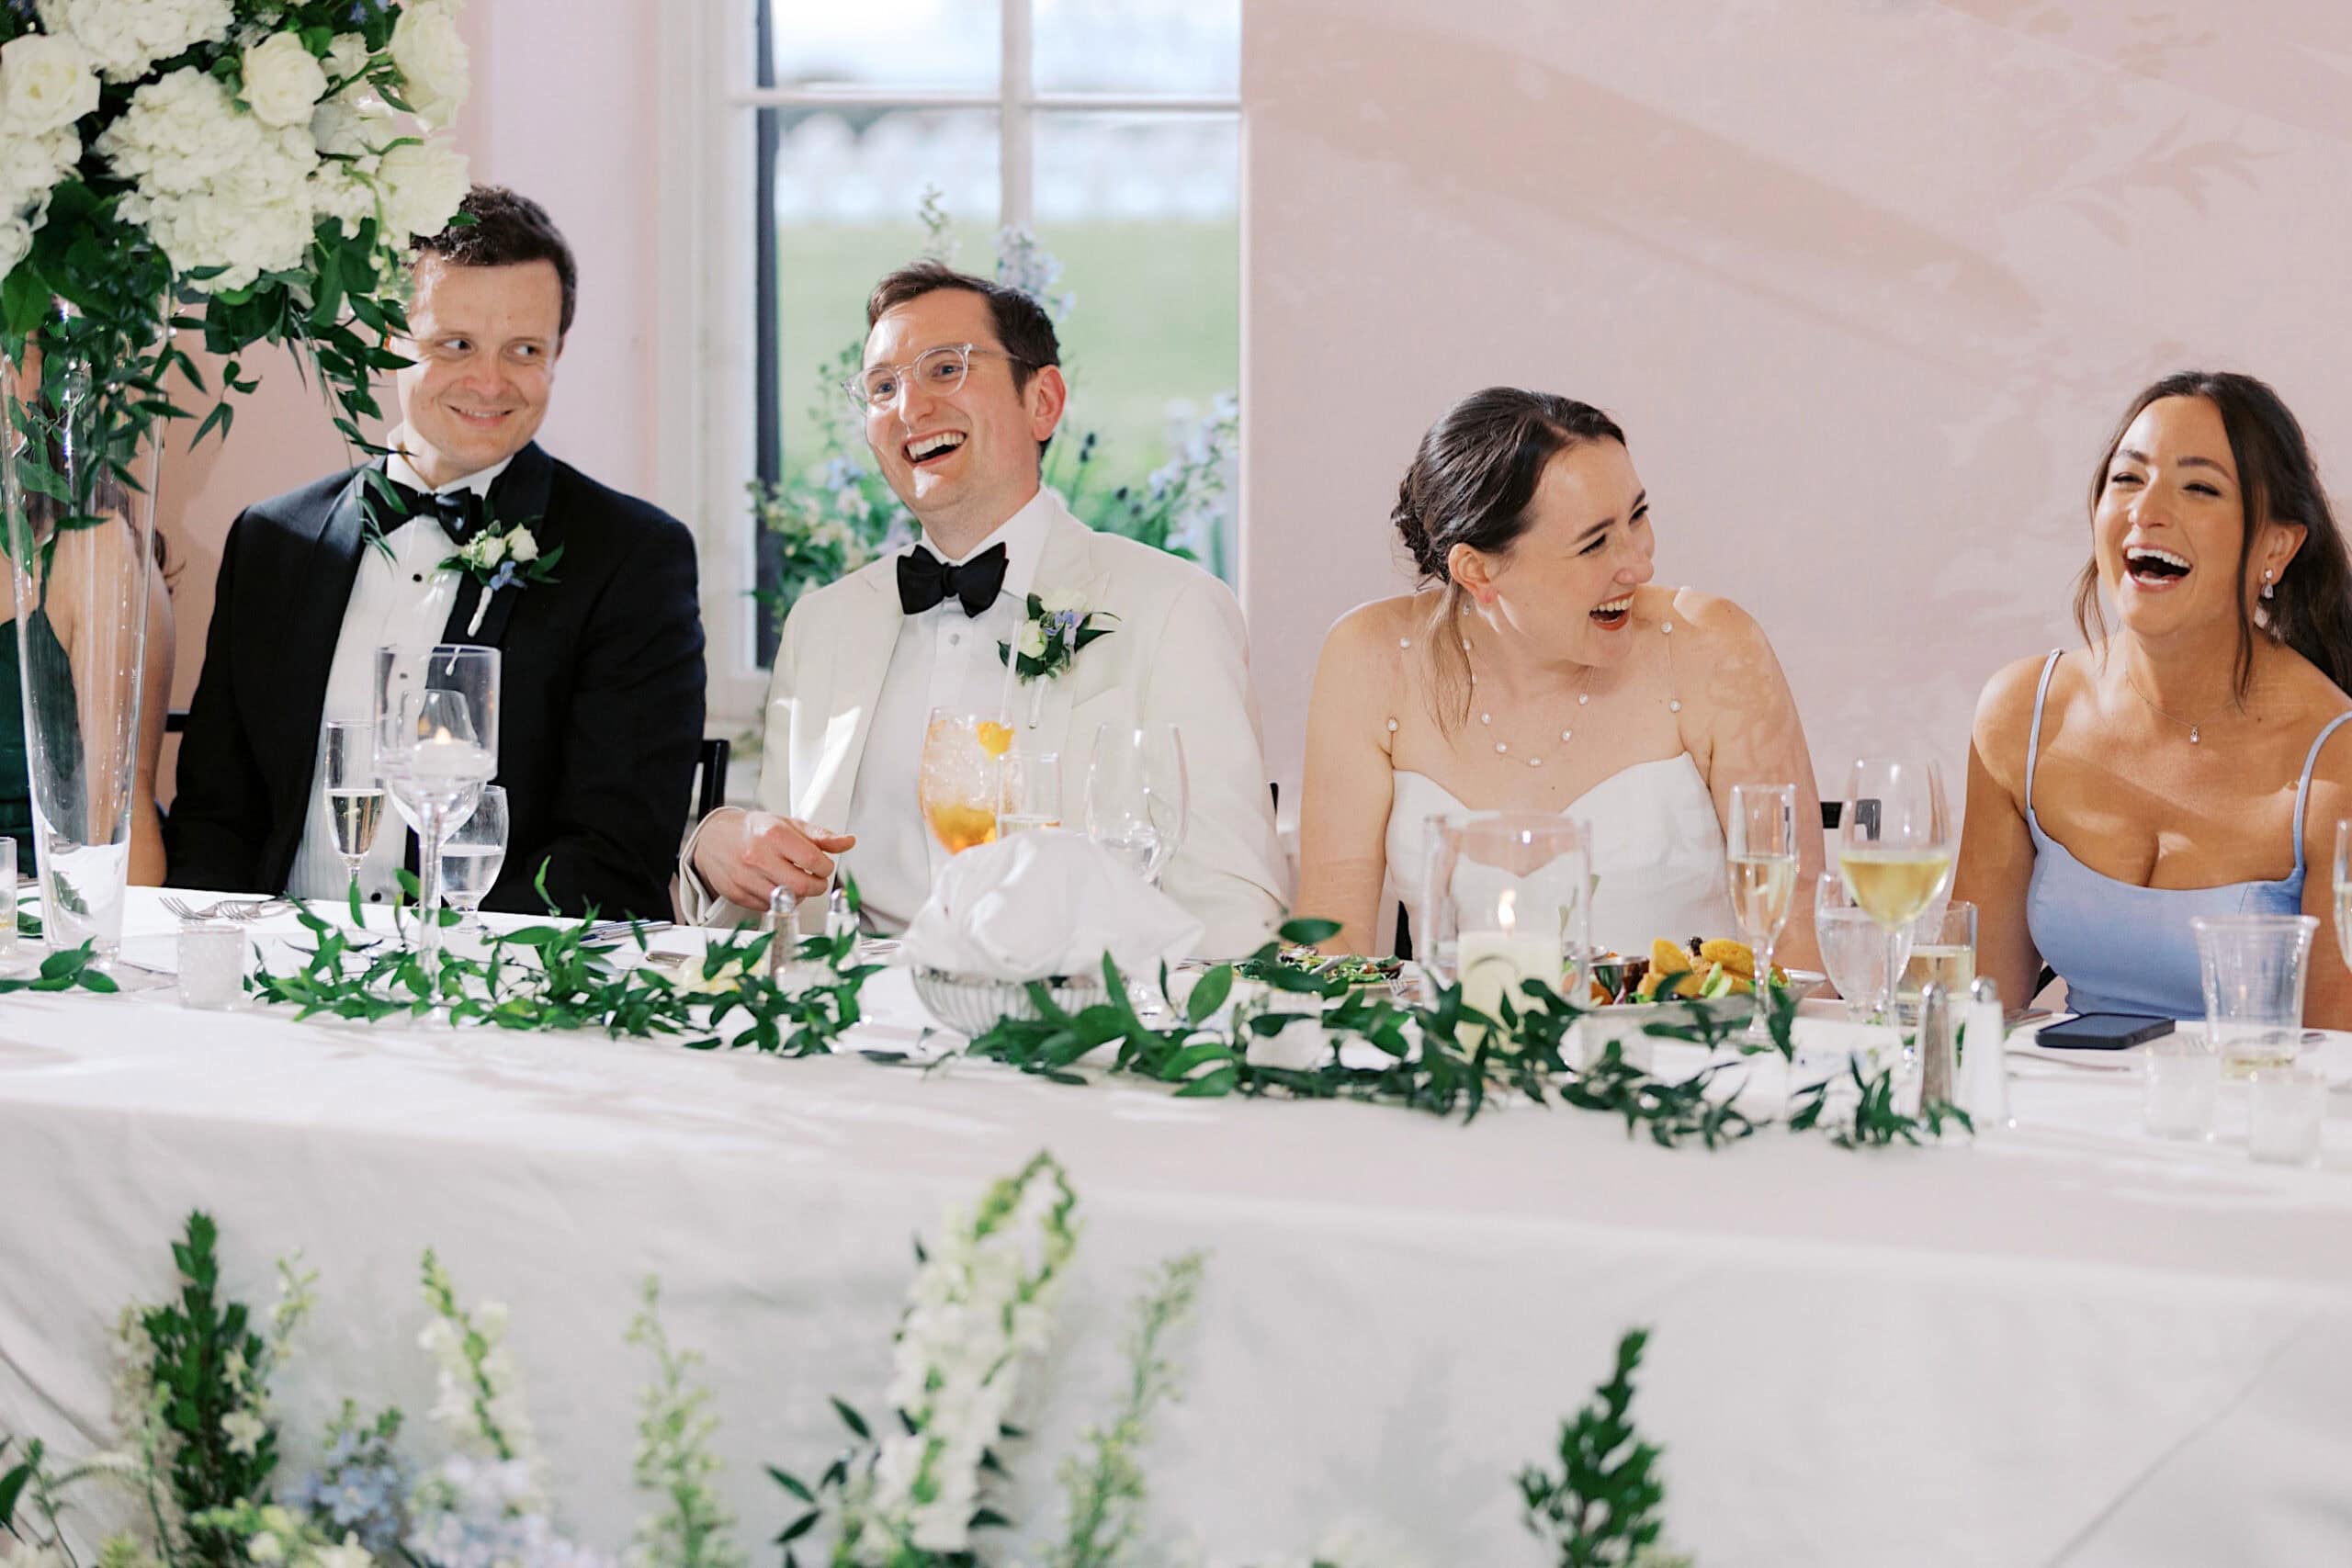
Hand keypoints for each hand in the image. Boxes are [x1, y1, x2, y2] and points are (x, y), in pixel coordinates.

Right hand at [691, 809, 855, 909]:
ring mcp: (746, 877)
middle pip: (802, 886)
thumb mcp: (789, 825)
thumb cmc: (754, 830)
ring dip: (797, 895)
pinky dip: (778, 901)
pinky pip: (768, 907)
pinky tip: (775, 886)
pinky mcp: (737, 894)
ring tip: (793, 880)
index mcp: (774, 835)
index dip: (826, 868)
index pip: (814, 861)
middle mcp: (758, 856)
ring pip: (786, 900)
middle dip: (816, 886)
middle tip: (814, 879)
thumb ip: (821, 836)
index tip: (823, 867)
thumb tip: (847, 842)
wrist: (714, 838)